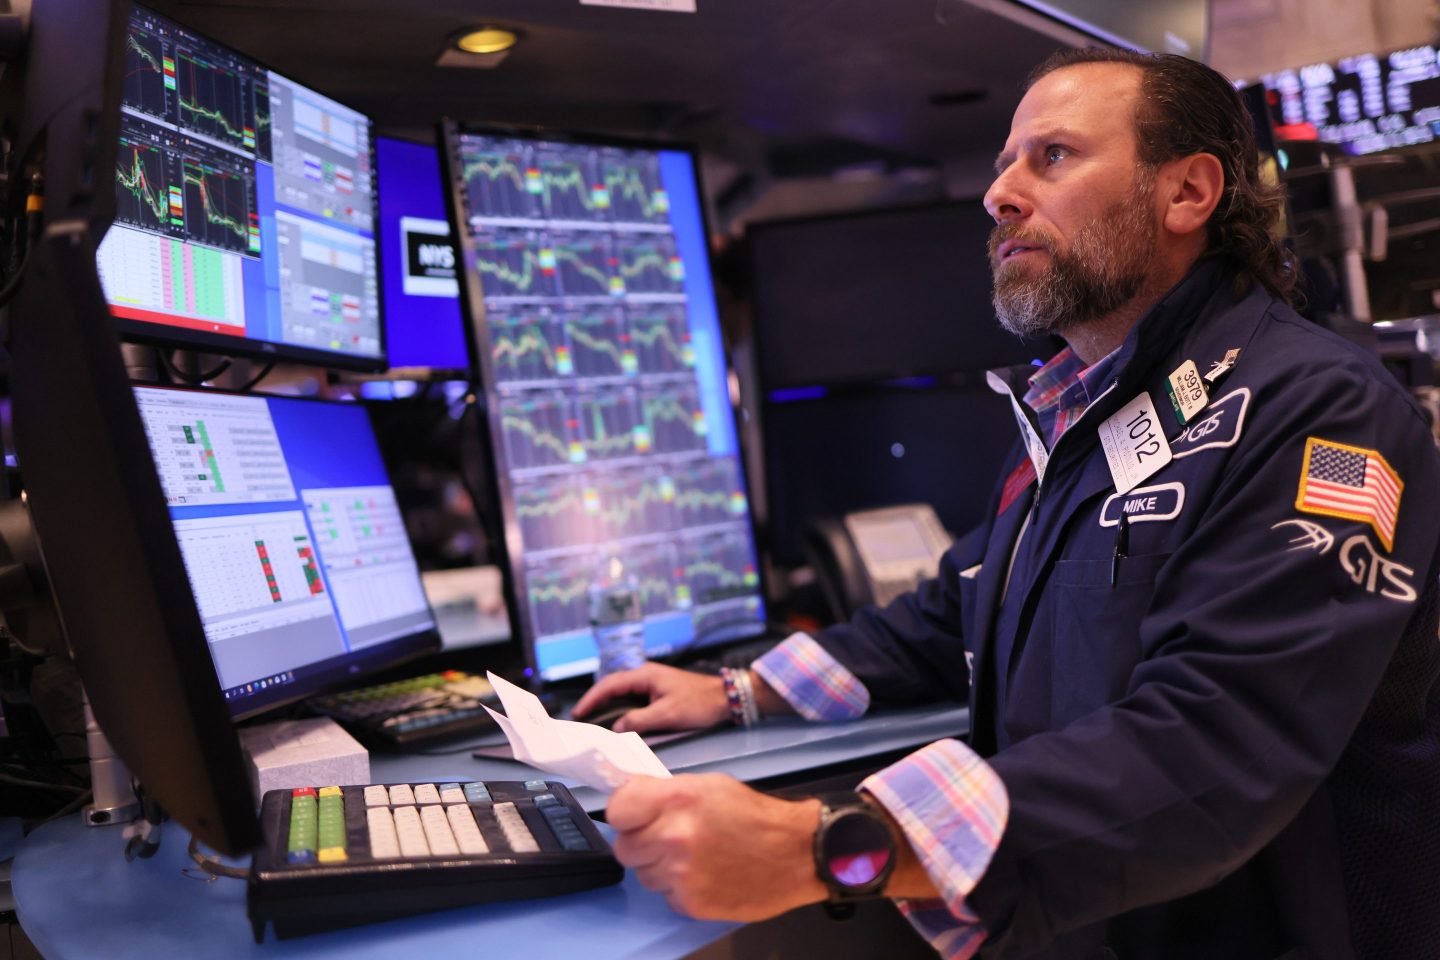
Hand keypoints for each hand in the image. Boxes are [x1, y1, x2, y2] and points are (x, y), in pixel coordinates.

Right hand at [572, 662, 728, 733]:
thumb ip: (640, 720)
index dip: (592, 698)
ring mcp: (652, 683)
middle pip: (613, 687)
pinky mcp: (658, 692)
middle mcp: (645, 676)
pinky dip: (621, 708)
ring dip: (608, 705)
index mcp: (645, 675)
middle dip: (595, 701)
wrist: (724, 698)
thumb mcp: (667, 714)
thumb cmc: (699, 702)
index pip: (610, 684)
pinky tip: (618, 719)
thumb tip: (617, 727)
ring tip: (594, 720)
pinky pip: (633, 698)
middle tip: (581, 718)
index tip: (578, 711)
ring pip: (622, 693)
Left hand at [606, 774, 826, 920]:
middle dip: (642, 842)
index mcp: (677, 799)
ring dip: (661, 867)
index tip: (634, 815)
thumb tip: (635, 801)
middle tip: (666, 837)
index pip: (617, 809)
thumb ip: (667, 794)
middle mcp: (673, 836)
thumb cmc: (756, 816)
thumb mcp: (710, 786)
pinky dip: (680, 889)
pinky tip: (705, 875)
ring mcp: (681, 873)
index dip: (626, 812)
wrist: (796, 854)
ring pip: (644, 874)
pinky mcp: (691, 902)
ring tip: (693, 857)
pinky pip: (666, 895)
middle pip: (625, 847)